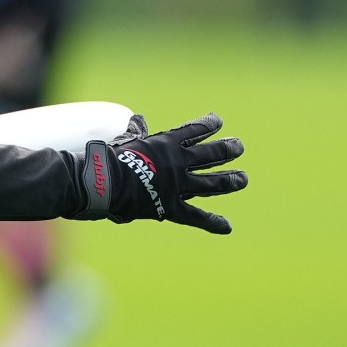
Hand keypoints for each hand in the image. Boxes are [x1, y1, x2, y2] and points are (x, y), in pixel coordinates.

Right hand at [74, 113, 247, 232]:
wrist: (104, 182)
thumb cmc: (110, 158)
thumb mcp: (126, 140)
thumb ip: (136, 131)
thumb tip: (138, 119)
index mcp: (167, 144)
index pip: (195, 130)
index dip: (209, 125)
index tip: (218, 122)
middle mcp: (178, 163)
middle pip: (211, 155)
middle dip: (227, 150)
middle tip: (238, 147)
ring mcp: (178, 185)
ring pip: (211, 183)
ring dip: (229, 180)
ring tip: (243, 179)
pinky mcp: (171, 206)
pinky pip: (195, 216)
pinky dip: (211, 222)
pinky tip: (227, 227)